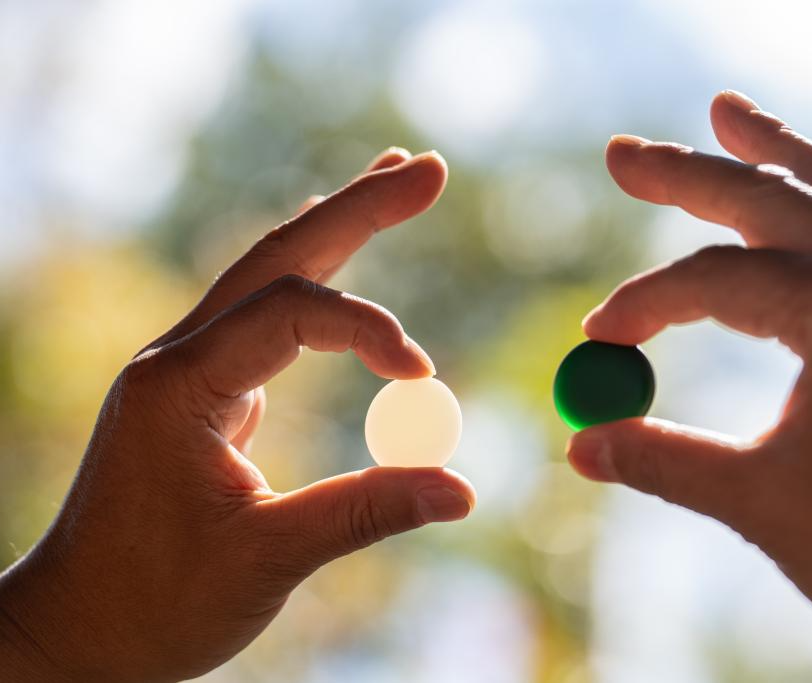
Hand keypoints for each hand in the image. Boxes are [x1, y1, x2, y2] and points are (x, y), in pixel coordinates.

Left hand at [0, 147, 474, 681]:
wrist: (78, 630)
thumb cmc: (154, 604)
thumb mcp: (266, 563)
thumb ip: (365, 514)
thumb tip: (463, 490)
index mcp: (182, 386)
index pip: (292, 314)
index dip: (370, 332)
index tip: (425, 379)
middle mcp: (179, 358)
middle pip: (279, 255)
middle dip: (358, 208)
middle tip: (429, 167)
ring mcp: (188, 368)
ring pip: (268, 272)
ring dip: (335, 225)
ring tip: (392, 177)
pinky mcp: (203, 388)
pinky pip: (263, 312)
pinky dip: (312, 274)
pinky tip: (333, 249)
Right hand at [567, 91, 811, 678]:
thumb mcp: (760, 502)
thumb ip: (663, 460)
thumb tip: (580, 445)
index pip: (715, 281)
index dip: (644, 305)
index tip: (596, 341)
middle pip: (766, 200)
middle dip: (686, 174)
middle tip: (619, 154)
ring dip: (771, 151)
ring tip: (727, 111)